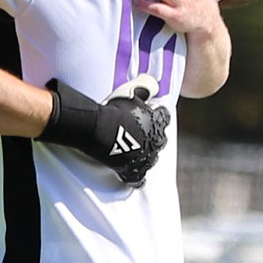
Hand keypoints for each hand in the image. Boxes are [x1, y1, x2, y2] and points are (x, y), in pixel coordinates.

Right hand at [37, 78, 170, 187]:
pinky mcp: (132, 170)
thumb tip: (154, 85)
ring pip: (151, 158)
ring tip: (133, 152)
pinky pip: (138, 178)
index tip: (148, 114)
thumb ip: (146, 86)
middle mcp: (155, 141)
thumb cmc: (113, 110)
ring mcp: (145, 157)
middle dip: (152, 136)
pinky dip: (136, 178)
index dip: (156, 115)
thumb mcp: (130, 91)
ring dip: (144, 155)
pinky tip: (133, 177)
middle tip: (138, 133)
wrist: (98, 129)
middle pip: (159, 139)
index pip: (164, 117)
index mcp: (158, 122)